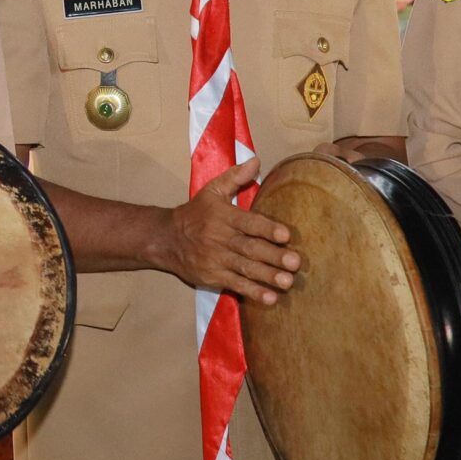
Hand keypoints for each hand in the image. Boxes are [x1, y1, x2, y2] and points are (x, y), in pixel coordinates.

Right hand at [153, 160, 297, 303]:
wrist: (165, 239)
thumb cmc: (195, 214)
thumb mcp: (212, 191)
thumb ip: (235, 177)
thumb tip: (256, 161)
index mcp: (223, 216)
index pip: (248, 223)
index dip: (267, 228)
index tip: (285, 235)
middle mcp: (220, 238)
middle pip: (250, 248)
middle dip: (273, 256)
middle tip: (295, 262)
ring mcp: (216, 260)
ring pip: (245, 268)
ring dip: (268, 276)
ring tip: (287, 282)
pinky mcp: (213, 277)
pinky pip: (236, 285)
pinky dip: (253, 292)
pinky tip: (270, 298)